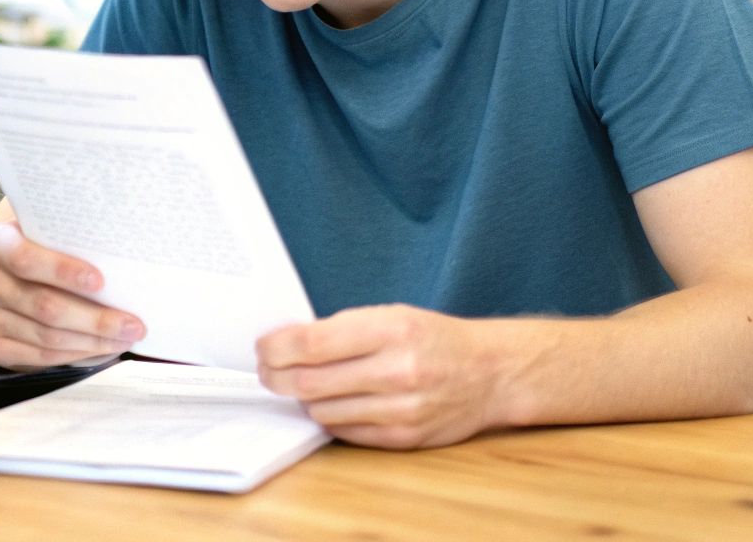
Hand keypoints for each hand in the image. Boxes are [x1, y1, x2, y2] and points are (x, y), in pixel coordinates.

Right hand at [0, 219, 145, 370]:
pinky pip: (37, 357)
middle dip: (96, 320)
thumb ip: (63, 237)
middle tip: (133, 324)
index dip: (64, 271)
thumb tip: (120, 252)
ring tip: (124, 339)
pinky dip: (73, 356)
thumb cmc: (27, 249)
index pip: (28, 260)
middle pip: (45, 307)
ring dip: (92, 342)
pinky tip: (98, 350)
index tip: (102, 282)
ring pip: (46, 337)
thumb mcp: (34, 232)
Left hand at [256, 304, 510, 448]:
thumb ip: (342, 330)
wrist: (490, 373)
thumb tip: (285, 344)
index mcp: (392, 329)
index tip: (262, 348)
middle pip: (309, 382)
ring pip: (321, 411)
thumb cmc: (434, 339)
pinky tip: (333, 402)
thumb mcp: (392, 315)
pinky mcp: (404, 438)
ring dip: (303, 399)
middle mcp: (397, 370)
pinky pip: (344, 432)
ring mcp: (401, 409)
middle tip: (266, 370)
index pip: (312, 343)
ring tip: (305, 384)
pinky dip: (330, 417)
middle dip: (275, 377)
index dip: (276, 347)